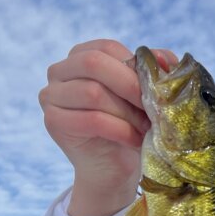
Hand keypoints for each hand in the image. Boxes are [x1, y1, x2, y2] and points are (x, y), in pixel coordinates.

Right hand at [40, 39, 177, 215]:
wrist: (115, 167)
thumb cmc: (132, 124)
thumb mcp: (146, 95)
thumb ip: (155, 72)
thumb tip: (164, 58)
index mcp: (81, 55)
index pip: (108, 48)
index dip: (136, 67)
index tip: (158, 89)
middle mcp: (59, 70)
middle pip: (93, 63)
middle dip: (130, 86)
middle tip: (154, 108)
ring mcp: (50, 95)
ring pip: (93, 93)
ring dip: (128, 112)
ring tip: (147, 128)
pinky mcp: (53, 121)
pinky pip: (92, 120)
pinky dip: (121, 130)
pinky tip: (136, 140)